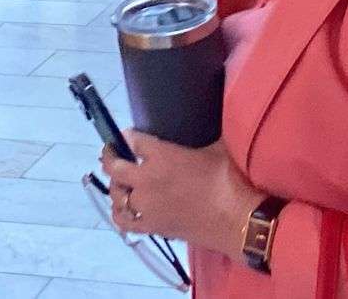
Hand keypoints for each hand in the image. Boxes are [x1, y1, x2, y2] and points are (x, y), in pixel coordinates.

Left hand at [100, 130, 265, 259]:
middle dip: (110, 157)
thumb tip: (211, 121)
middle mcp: (146, 179)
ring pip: (116, 194)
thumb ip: (204, 134)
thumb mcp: (217, 147)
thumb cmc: (230, 179)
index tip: (128, 135)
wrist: (237, 219)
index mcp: (161, 155)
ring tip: (122, 182)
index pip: (132, 140)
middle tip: (113, 153)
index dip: (127, 136)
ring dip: (117, 186)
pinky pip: (124, 221)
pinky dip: (120, 213)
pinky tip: (123, 208)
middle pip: (114, 166)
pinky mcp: (151, 226)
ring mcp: (146, 205)